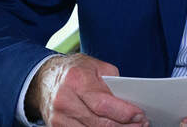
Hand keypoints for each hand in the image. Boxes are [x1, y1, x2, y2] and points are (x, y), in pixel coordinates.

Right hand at [26, 53, 148, 126]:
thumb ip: (113, 82)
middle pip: (100, 123)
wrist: (45, 79)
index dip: (124, 113)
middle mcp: (65, 101)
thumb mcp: (95, 66)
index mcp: (76, 81)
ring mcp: (59, 118)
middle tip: (141, 124)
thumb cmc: (74, 71)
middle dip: (124, 126)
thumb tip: (129, 101)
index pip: (103, 104)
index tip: (140, 115)